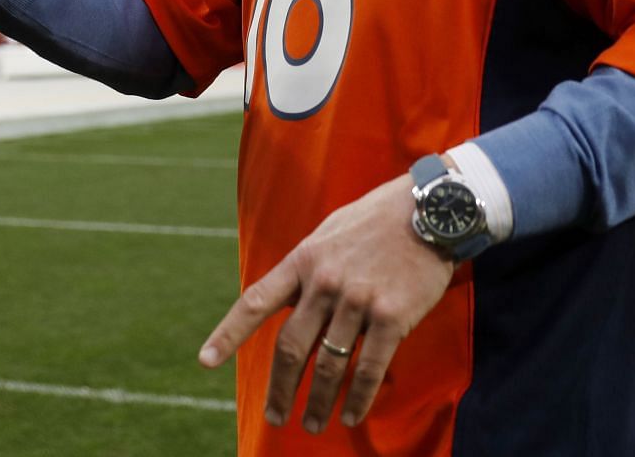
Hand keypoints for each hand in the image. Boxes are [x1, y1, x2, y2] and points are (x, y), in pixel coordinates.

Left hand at [197, 172, 454, 433]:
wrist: (428, 210)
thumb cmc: (375, 221)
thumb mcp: (327, 233)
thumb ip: (307, 268)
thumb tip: (290, 301)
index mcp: (302, 261)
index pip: (255, 302)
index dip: (228, 334)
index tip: (206, 361)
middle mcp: (324, 283)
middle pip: (291, 348)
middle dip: (280, 389)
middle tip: (274, 416)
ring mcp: (358, 301)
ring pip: (329, 364)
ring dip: (318, 401)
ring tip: (312, 424)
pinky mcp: (392, 317)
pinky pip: (369, 368)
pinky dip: (358, 397)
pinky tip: (350, 415)